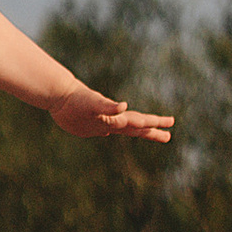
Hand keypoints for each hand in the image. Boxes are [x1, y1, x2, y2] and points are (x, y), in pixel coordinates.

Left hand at [42, 79, 175, 144]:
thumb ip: (108, 107)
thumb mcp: (93, 104)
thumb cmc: (76, 99)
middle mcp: (113, 120)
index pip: (139, 122)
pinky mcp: (90, 125)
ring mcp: (103, 122)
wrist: (61, 95)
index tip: (170, 125)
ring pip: (125, 128)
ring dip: (138, 131)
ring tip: (146, 131)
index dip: (154, 125)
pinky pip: (103, 127)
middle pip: (137, 127)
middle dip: (152, 132)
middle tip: (169, 136)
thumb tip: (123, 107)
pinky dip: (109, 128)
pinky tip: (110, 129)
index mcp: (116, 117)